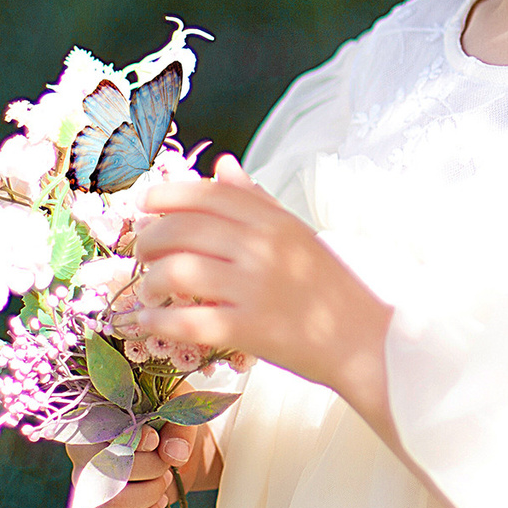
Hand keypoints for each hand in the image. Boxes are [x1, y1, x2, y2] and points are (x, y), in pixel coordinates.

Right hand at [67, 426, 197, 507]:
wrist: (171, 447)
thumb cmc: (168, 422)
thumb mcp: (179, 412)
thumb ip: (178, 427)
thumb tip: (173, 454)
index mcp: (92, 420)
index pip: (100, 437)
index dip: (133, 443)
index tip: (155, 439)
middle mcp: (80, 454)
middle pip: (109, 473)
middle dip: (151, 469)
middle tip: (166, 461)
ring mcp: (85, 486)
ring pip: (114, 505)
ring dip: (151, 494)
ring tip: (164, 479)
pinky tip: (159, 502)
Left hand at [132, 154, 394, 424]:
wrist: (367, 342)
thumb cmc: (330, 289)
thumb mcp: (297, 234)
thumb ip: (258, 200)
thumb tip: (223, 165)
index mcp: (273, 221)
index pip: (208, 195)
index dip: (167, 195)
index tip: (145, 205)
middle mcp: (262, 247)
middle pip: (184, 229)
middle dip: (150, 239)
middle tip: (141, 252)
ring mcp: (255, 288)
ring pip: (179, 271)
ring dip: (150, 281)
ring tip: (147, 291)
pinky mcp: (251, 329)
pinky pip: (189, 321)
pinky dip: (159, 321)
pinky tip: (147, 322)